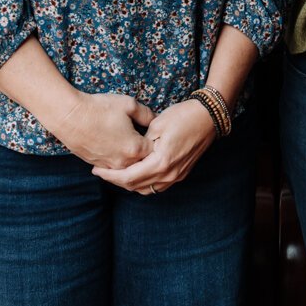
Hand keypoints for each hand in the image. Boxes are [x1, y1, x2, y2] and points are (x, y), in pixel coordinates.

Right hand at [48, 91, 154, 169]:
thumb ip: (147, 114)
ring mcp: (109, 166)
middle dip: (148, 155)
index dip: (158, 142)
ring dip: (134, 161)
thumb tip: (156, 121)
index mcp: (135, 148)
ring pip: (128, 169)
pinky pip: (114, 169)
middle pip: (143, 164)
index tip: (158, 135)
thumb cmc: (99, 108)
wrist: (69, 116)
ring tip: (135, 147)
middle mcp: (123, 162)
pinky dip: (119, 163)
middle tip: (149, 143)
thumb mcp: (129, 105)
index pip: (156, 151)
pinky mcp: (97, 165)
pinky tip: (119, 151)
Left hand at [92, 99, 217, 194]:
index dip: (109, 175)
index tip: (96, 168)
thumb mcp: (156, 125)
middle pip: (135, 186)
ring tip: (115, 172)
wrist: (208, 117)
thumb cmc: (182, 116)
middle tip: (101, 171)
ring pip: (146, 189)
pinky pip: (156, 185)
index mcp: (160, 162)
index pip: (128, 177)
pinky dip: (143, 182)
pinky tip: (135, 173)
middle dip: (115, 180)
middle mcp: (168, 174)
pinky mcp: (181, 174)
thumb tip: (129, 152)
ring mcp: (176, 176)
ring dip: (129, 183)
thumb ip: (140, 143)